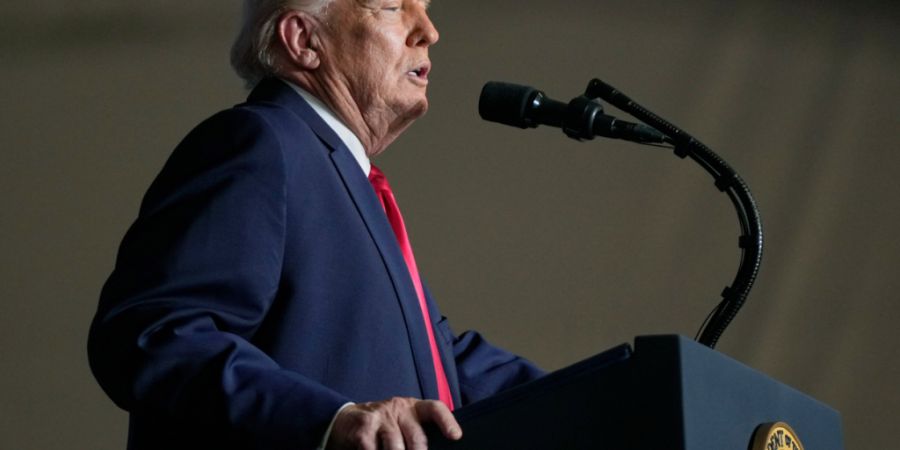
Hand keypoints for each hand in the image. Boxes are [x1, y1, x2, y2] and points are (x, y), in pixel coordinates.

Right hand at [327, 397, 461, 449]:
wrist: (345, 421)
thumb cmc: (383, 426)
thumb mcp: (403, 423)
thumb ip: (418, 433)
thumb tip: (438, 448)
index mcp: (413, 408)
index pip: (435, 408)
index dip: (447, 421)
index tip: (455, 436)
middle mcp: (399, 409)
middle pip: (417, 437)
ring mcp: (381, 417)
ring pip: (396, 447)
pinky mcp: (364, 428)